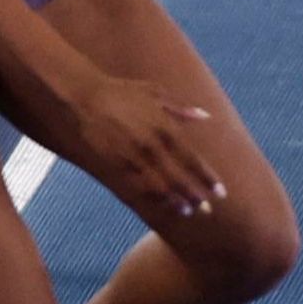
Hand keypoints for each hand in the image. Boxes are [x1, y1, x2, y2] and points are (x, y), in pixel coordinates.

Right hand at [73, 72, 224, 219]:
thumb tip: (205, 116)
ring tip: (187, 211)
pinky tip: (160, 202)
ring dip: (175, 200)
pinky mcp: (114, 165)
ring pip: (160, 187)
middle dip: (196, 196)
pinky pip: (137, 186)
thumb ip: (180, 108)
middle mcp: (153, 146)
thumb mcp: (154, 92)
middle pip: (180, 178)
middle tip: (208, 211)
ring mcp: (133, 158)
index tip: (220, 192)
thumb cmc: (119, 91)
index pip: (193, 160)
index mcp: (165, 128)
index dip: (207, 178)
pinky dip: (151, 196)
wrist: (82, 96)